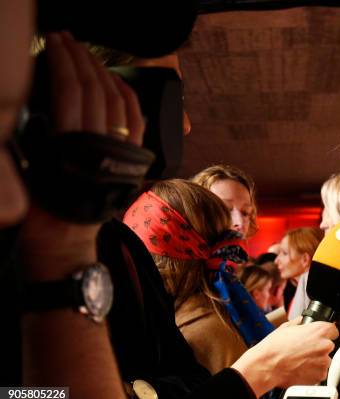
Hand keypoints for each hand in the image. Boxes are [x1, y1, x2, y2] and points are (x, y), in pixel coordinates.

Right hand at [19, 32, 144, 279]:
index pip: (70, 91)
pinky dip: (127, 96)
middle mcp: (101, 147)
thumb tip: (42, 95)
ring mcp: (121, 153)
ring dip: (102, 71)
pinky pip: (135, 120)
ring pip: (116, 101)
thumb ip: (38, 132)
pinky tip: (116, 80)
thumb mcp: (29, 168)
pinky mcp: (133, 160)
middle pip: (94, 90)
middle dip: (80, 58)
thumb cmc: (40, 211)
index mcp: (70, 147)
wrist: (66, 243)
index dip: (62, 62)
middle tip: (65, 40)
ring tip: (86, 53)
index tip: (52, 42)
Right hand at [232, 318, 338, 396]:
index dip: (325, 333)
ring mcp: (323, 363)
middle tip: (304, 349)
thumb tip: (304, 322)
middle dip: (318, 347)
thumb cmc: (274, 347)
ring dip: (316, 360)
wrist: (267, 366)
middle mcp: (324, 346)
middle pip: (329, 345)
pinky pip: (320, 372)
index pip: (333, 330)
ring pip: (325, 360)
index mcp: (319, 331)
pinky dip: (313, 371)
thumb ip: (301, 323)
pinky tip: (300, 368)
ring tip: (300, 360)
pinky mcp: (319, 376)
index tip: (319, 336)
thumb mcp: (287, 326)